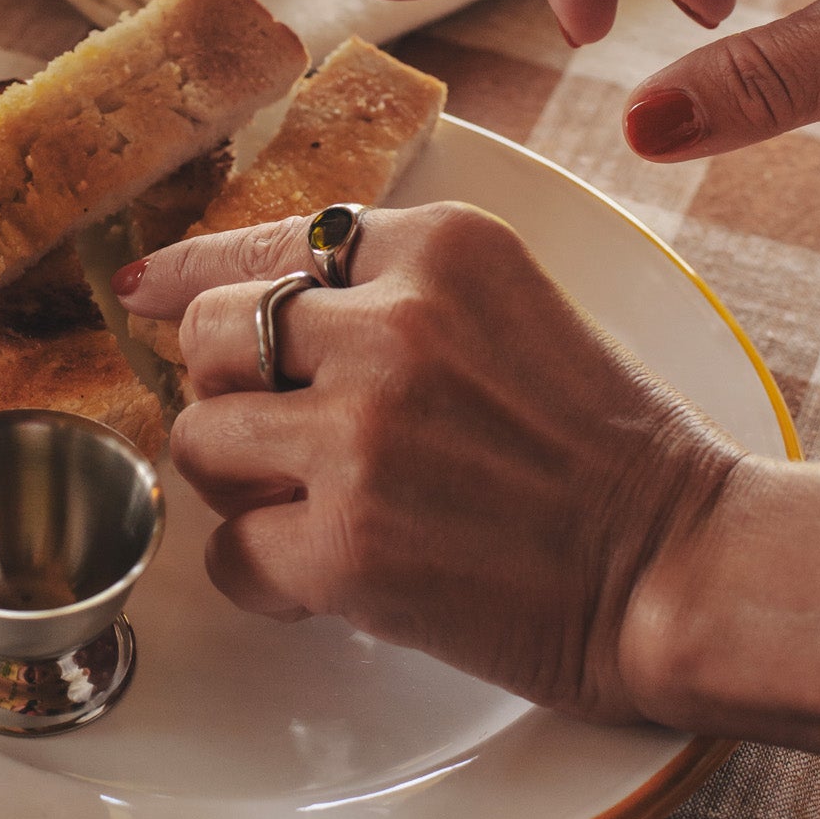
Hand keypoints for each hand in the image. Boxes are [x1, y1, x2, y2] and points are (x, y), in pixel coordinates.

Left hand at [114, 207, 744, 722]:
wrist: (678, 563)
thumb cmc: (598, 441)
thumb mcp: (504, 305)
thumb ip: (387, 287)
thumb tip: (230, 294)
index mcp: (436, 246)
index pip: (265, 243)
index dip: (188, 271)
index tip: (140, 288)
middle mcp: (390, 325)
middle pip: (208, 335)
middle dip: (227, 388)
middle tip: (279, 432)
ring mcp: (361, 436)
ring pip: (198, 438)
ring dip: (239, 480)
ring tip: (311, 504)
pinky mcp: (346, 545)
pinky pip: (229, 552)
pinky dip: (261, 575)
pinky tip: (325, 575)